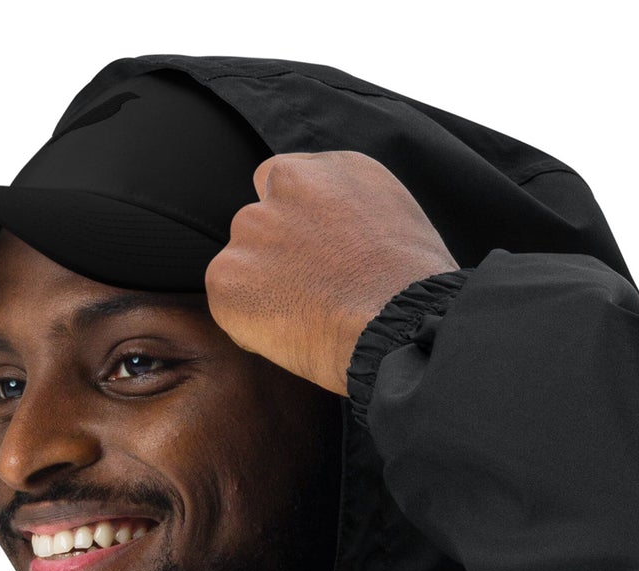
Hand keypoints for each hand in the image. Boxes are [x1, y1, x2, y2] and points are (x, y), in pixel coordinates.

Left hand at [204, 151, 458, 394]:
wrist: (397, 321)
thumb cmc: (412, 285)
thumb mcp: (395, 217)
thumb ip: (348, 209)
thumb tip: (332, 234)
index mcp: (328, 166)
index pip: (282, 182)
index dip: (293, 223)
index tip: (309, 254)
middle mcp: (285, 185)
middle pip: (256, 222)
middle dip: (273, 256)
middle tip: (307, 294)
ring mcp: (251, 229)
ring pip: (240, 263)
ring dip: (259, 288)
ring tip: (304, 317)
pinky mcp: (227, 277)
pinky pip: (227, 303)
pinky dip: (247, 324)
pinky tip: (288, 335)